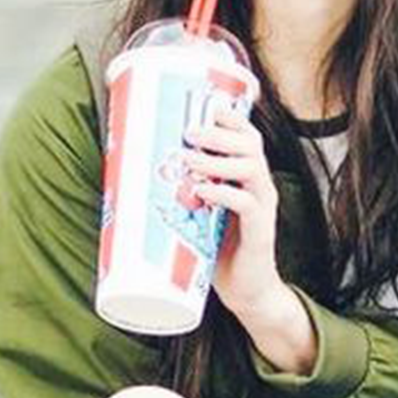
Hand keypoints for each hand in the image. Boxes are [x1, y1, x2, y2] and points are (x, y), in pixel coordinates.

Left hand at [182, 104, 281, 321]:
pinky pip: (247, 204)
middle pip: (251, 144)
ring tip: (189, 160)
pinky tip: (202, 192)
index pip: (248, 136)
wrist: (248, 293)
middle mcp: (260, 187)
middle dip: (219, 133)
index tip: (205, 104)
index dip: (230, 117)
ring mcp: (263, 208)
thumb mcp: (200, 214)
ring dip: (217, 160)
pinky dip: (223, 194)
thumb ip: (182, 193)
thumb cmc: (220, 252)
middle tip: (188, 132)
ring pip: (251, 169)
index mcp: (248, 178)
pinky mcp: (261, 232)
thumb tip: (134, 175)